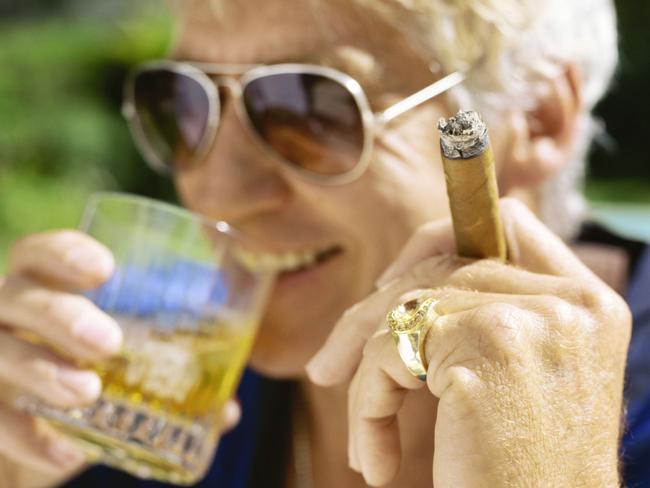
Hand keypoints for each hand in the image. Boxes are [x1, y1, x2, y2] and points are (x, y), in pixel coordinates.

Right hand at [0, 230, 241, 487]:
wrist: (34, 440)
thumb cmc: (86, 385)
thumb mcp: (127, 373)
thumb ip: (173, 382)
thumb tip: (229, 409)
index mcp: (44, 290)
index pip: (40, 254)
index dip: (66, 253)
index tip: (107, 269)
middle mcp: (8, 317)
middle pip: (18, 296)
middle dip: (62, 316)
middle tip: (110, 343)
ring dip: (42, 371)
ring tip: (87, 393)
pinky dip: (26, 438)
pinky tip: (64, 454)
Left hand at [307, 199, 630, 486]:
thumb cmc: (519, 474)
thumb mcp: (515, 383)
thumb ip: (481, 321)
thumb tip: (393, 288)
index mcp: (585, 304)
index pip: (506, 225)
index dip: (438, 241)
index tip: (389, 284)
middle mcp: (571, 302)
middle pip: (438, 266)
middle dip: (369, 314)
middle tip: (328, 365)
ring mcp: (535, 318)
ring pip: (405, 307)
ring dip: (365, 372)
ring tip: (364, 434)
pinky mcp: (489, 347)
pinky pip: (390, 352)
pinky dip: (368, 406)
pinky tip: (377, 460)